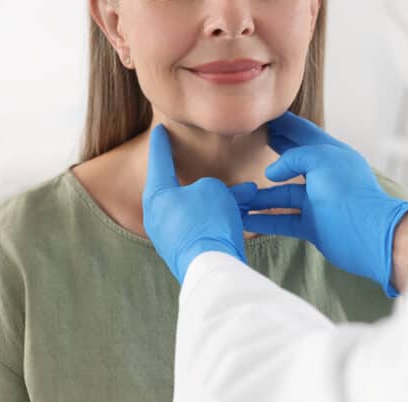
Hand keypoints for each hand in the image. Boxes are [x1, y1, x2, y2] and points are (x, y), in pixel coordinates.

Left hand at [143, 125, 256, 282]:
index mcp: (157, 195)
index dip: (161, 143)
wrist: (212, 266)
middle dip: (211, 182)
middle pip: (184, 189)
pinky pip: (204, 227)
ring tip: (250, 195)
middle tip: (222, 167)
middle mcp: (158, 216)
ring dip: (223, 201)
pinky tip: (243, 215)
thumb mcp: (212, 189)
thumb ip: (210, 185)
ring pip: (199, 209)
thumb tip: (215, 196)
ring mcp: (170, 237)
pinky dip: (221, 218)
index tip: (158, 130)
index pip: (159, 160)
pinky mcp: (186, 252)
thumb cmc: (207, 221)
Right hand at [244, 112, 407, 296]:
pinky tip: (246, 219)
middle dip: (269, 154)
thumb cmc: (349, 193)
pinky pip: (283, 220)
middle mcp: (323, 177)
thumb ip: (293, 158)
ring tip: (235, 195)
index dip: (283, 124)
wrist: (369, 235)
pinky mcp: (313, 226)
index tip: (264, 116)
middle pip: (290, 162)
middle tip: (246, 143)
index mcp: (330, 154)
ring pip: (282, 195)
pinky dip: (264, 220)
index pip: (303, 133)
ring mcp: (318, 202)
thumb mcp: (321, 160)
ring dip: (259, 197)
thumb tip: (271, 173)